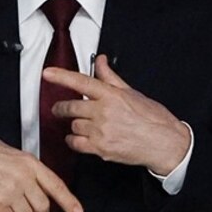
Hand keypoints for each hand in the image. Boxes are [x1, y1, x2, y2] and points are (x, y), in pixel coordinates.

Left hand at [43, 56, 193, 177]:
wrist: (164, 143)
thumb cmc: (152, 118)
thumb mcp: (131, 92)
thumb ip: (110, 77)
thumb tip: (100, 62)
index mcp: (111, 95)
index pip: (81, 82)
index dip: (61, 77)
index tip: (47, 74)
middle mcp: (104, 112)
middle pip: (70, 107)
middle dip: (62, 108)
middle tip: (60, 109)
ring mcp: (101, 131)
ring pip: (73, 125)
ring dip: (73, 124)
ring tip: (81, 124)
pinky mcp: (100, 149)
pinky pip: (76, 143)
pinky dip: (73, 140)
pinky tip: (78, 138)